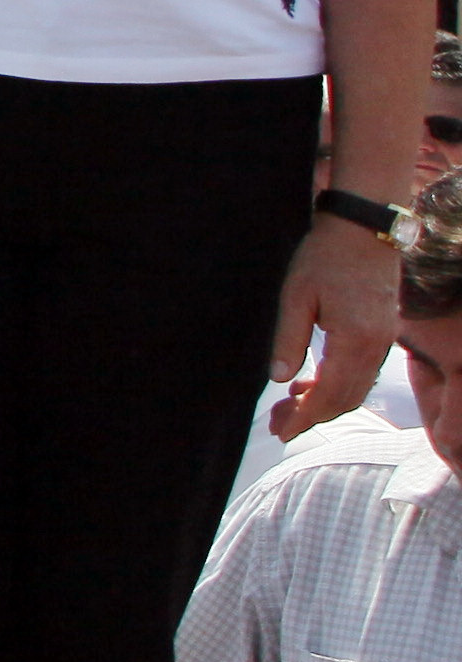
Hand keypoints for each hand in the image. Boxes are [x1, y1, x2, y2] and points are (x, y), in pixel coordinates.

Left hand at [272, 208, 398, 439]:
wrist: (363, 230)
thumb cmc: (325, 258)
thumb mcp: (296, 297)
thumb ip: (288, 340)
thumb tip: (278, 379)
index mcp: (354, 340)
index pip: (330, 394)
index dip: (305, 417)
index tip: (282, 431)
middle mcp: (375, 346)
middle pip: (346, 399)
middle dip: (312, 416)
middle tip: (279, 425)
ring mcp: (384, 341)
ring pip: (356, 389)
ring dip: (325, 403)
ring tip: (290, 406)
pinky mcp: (383, 333)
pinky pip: (363, 373)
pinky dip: (338, 385)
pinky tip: (311, 382)